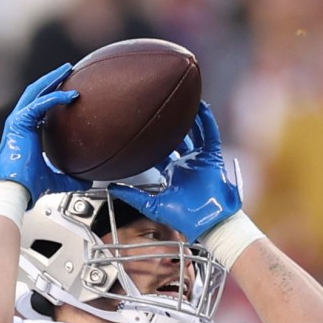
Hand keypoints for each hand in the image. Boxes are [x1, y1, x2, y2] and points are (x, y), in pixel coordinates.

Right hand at [0, 66, 85, 201]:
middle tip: (68, 70)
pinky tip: (71, 95)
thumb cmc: (30, 185)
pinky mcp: (19, 123)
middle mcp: (19, 123)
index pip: (38, 106)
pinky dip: (55, 97)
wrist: (16, 190)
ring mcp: (17, 121)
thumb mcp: (56, 180)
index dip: (51, 94)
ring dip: (53, 79)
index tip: (67, 88)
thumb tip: (90, 182)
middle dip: (52, 79)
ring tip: (68, 70)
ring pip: (36, 92)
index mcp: (25, 131)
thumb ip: (72, 178)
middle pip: (36, 93)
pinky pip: (40, 104)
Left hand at [107, 104, 242, 241]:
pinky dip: (206, 121)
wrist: (205, 223)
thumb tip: (110, 187)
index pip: (160, 152)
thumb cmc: (183, 218)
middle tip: (161, 108)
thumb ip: (132, 195)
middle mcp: (185, 163)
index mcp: (171, 173)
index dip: (152, 140)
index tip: (142, 127)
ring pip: (194, 132)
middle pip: (177, 138)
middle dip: (170, 125)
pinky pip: (210, 135)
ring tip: (182, 99)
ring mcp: (199, 159)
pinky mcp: (212, 158)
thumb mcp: (151, 204)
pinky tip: (200, 107)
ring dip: (189, 117)